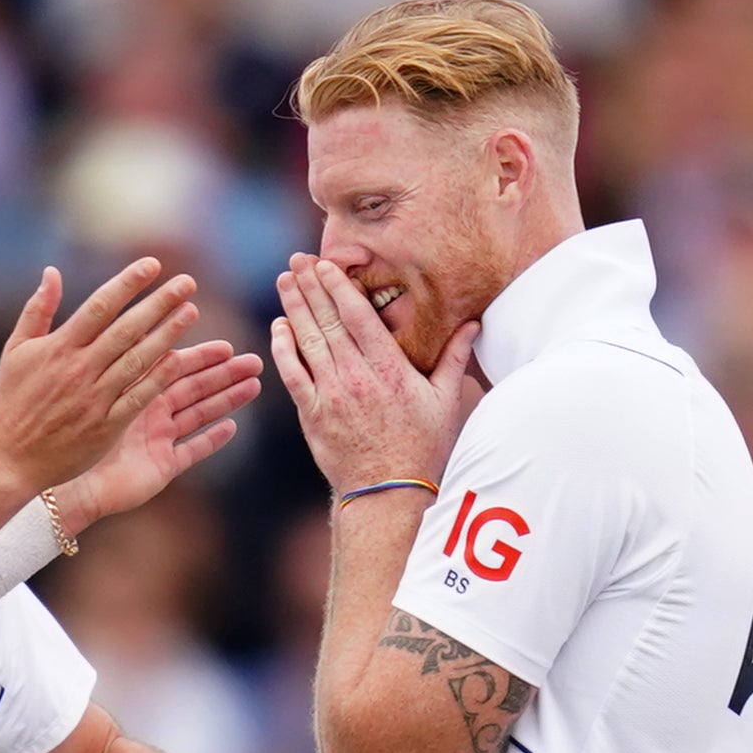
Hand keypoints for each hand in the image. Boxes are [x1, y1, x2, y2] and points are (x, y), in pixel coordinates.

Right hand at [0, 258, 212, 494]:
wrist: (8, 457)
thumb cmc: (12, 400)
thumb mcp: (16, 350)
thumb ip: (37, 310)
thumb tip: (51, 271)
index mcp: (58, 347)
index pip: (100, 306)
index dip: (127, 283)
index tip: (152, 265)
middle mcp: (79, 369)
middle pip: (126, 329)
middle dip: (158, 303)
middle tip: (187, 283)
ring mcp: (94, 398)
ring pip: (137, 360)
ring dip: (166, 335)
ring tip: (190, 312)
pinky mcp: (105, 426)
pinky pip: (137, 398)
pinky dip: (157, 378)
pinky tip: (178, 359)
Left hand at [47, 340, 262, 535]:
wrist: (62, 481)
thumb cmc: (65, 431)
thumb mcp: (91, 386)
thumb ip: (111, 354)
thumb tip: (121, 317)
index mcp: (131, 388)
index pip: (173, 366)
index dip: (200, 356)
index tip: (226, 345)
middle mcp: (148, 412)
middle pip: (194, 388)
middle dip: (224, 374)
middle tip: (255, 361)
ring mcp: (157, 440)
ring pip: (199, 414)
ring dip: (227, 400)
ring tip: (254, 385)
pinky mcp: (161, 468)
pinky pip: (192, 452)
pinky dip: (211, 440)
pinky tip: (232, 426)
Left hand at [270, 259, 476, 495]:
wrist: (389, 491)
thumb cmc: (422, 445)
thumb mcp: (445, 400)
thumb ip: (454, 358)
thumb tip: (474, 323)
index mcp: (391, 369)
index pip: (359, 317)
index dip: (339, 287)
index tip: (326, 265)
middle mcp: (358, 377)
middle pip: (329, 321)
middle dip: (311, 287)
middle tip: (296, 261)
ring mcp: (332, 395)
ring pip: (308, 341)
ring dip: (294, 308)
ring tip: (284, 281)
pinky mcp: (313, 415)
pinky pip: (293, 375)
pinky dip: (283, 349)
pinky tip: (278, 327)